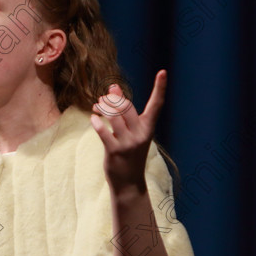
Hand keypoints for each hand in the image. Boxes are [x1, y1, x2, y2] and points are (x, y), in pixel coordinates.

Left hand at [90, 70, 166, 192]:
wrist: (129, 183)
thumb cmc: (129, 153)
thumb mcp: (132, 133)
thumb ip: (124, 113)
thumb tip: (114, 89)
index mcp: (148, 128)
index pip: (156, 104)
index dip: (160, 88)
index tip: (163, 72)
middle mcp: (141, 134)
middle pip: (127, 107)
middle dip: (114, 98)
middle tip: (105, 96)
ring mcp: (128, 143)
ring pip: (114, 117)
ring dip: (103, 108)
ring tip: (97, 106)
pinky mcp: (115, 152)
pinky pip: (104, 132)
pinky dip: (97, 122)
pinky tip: (93, 118)